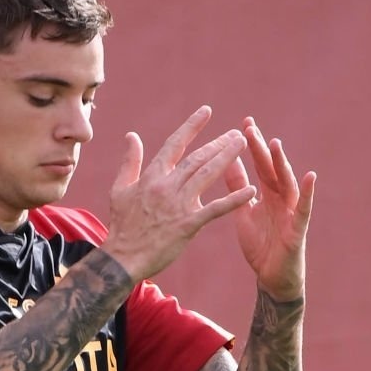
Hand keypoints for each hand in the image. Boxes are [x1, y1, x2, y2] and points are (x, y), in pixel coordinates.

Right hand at [104, 107, 255, 283]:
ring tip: (242, 144)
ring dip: (226, 158)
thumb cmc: (122, 226)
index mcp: (152, 177)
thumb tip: (132, 136)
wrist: (122, 259)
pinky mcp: (187, 225)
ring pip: (206, 175)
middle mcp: (167, 186)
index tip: (206, 111)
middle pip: (197, 158)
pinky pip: (215, 210)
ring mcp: (178, 205)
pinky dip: (233, 200)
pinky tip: (250, 191)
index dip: (191, 126)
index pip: (175, 145)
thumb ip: (130, 162)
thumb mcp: (120, 189)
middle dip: (218, 143)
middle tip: (236, 133)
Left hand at [226, 122, 314, 299]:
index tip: (244, 123)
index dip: (252, 146)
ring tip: (274, 144)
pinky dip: (306, 194)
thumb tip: (227, 163)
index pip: (259, 166)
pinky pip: (303, 210)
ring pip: (286, 184)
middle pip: (271, 169)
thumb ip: (238, 189)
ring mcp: (290, 212)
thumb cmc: (261, 247)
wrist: (272, 279)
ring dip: (281, 164)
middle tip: (250, 127)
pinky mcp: (297, 230)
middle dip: (261, 149)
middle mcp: (280, 199)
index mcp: (266, 195)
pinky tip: (309, 177)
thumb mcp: (244, 214)